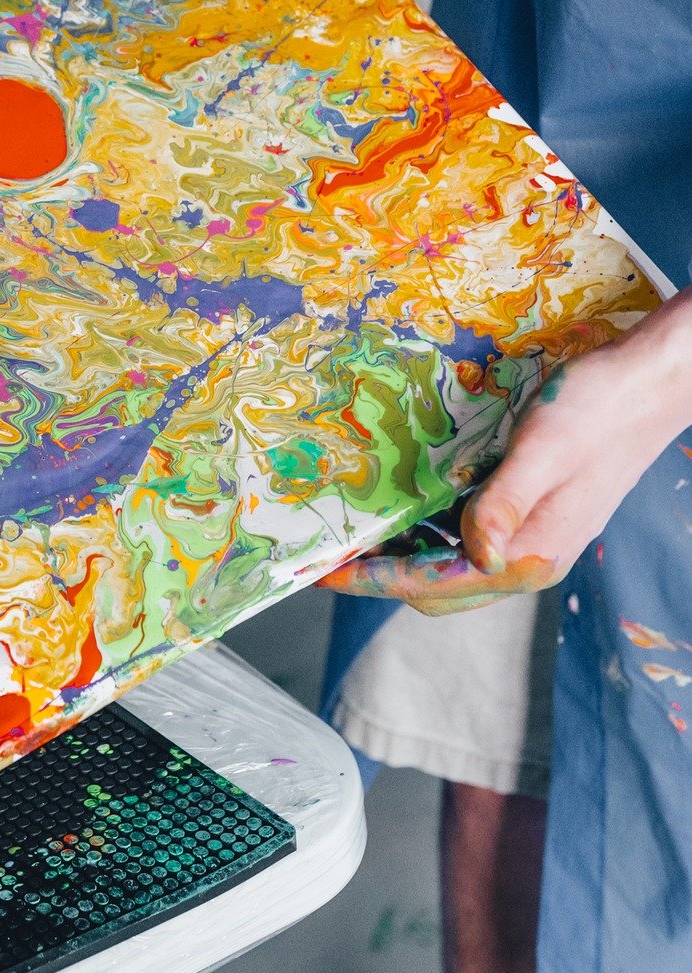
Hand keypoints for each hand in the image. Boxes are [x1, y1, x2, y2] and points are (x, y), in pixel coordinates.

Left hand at [324, 289, 691, 614]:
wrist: (651, 385)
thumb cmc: (598, 408)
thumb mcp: (545, 447)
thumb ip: (506, 502)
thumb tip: (472, 553)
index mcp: (529, 555)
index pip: (432, 585)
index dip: (372, 581)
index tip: (321, 573)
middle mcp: (530, 558)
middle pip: (437, 587)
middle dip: (380, 573)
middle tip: (330, 546)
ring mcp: (534, 539)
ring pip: (451, 565)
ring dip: (404, 551)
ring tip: (356, 526)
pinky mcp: (535, 516)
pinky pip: (469, 537)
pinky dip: (432, 528)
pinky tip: (408, 499)